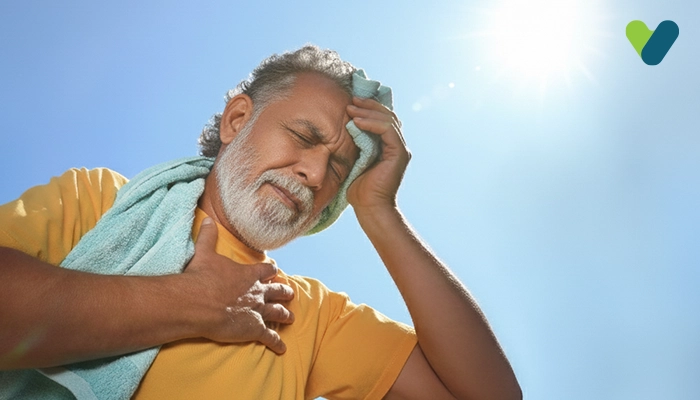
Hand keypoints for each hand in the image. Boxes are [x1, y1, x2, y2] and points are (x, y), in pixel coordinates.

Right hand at [182, 218, 294, 353]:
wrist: (198, 303)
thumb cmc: (201, 277)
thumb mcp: (204, 252)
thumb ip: (208, 236)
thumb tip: (207, 219)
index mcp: (248, 274)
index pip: (267, 270)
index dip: (271, 271)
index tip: (275, 271)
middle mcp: (257, 292)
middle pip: (277, 291)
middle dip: (284, 292)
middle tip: (290, 294)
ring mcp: (258, 311)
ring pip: (277, 313)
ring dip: (285, 315)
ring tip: (291, 318)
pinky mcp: (254, 329)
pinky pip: (270, 337)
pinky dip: (277, 343)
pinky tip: (282, 348)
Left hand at [346, 97, 409, 212]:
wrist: (369, 208)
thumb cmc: (358, 188)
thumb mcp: (354, 159)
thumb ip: (356, 143)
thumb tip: (346, 125)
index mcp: (388, 146)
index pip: (382, 119)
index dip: (369, 108)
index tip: (351, 102)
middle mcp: (397, 145)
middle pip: (387, 115)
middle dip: (369, 105)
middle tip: (351, 100)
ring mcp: (400, 149)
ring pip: (388, 120)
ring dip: (368, 112)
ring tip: (351, 108)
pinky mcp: (399, 154)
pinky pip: (387, 130)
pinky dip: (372, 123)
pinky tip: (357, 121)